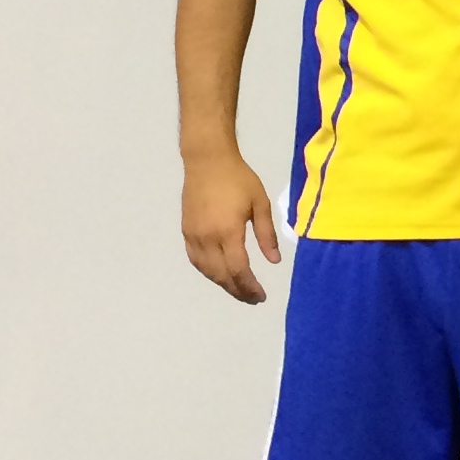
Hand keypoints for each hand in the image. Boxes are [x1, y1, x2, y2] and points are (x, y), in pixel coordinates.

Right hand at [182, 148, 282, 303]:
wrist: (207, 161)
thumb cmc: (238, 179)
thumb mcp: (260, 204)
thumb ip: (266, 235)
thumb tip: (274, 261)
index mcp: (228, 232)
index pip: (239, 270)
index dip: (250, 286)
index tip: (261, 296)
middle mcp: (208, 238)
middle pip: (221, 275)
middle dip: (238, 290)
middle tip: (252, 298)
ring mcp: (194, 236)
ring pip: (206, 270)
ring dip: (222, 283)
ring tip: (239, 289)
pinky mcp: (186, 231)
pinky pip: (195, 260)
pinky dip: (208, 271)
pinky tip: (219, 274)